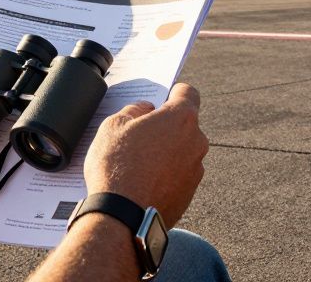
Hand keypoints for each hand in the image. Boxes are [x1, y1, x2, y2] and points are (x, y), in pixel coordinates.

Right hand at [83, 83, 207, 225]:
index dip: (173, 92)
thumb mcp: (113, 125)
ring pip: (182, 151)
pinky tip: (142, 182)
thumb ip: (134, 109)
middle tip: (139, 135)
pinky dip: (165, 175)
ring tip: (137, 163)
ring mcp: (196, 169)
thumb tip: (145, 109)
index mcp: (181, 118)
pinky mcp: (190, 194)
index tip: (160, 99)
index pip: (187, 92)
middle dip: (165, 126)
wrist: (122, 218)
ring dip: (166, 152)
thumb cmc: (117, 167)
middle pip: (184, 124)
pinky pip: (178, 175)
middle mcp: (196, 141)